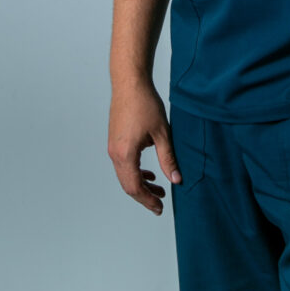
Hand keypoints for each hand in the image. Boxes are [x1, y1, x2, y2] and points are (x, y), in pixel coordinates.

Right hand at [108, 80, 181, 215]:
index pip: (135, 187)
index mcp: (125, 154)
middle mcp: (115, 153)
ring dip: (140, 184)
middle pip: (128, 185)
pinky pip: (123, 164)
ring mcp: (113, 147)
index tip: (160, 207)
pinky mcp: (115, 140)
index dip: (148, 200)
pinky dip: (135, 172)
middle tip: (160, 204)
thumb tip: (176, 179)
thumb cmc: (145, 104)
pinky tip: (149, 172)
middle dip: (144, 196)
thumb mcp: (162, 133)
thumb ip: (168, 158)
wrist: (130, 82)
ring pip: (125, 175)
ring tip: (158, 188)